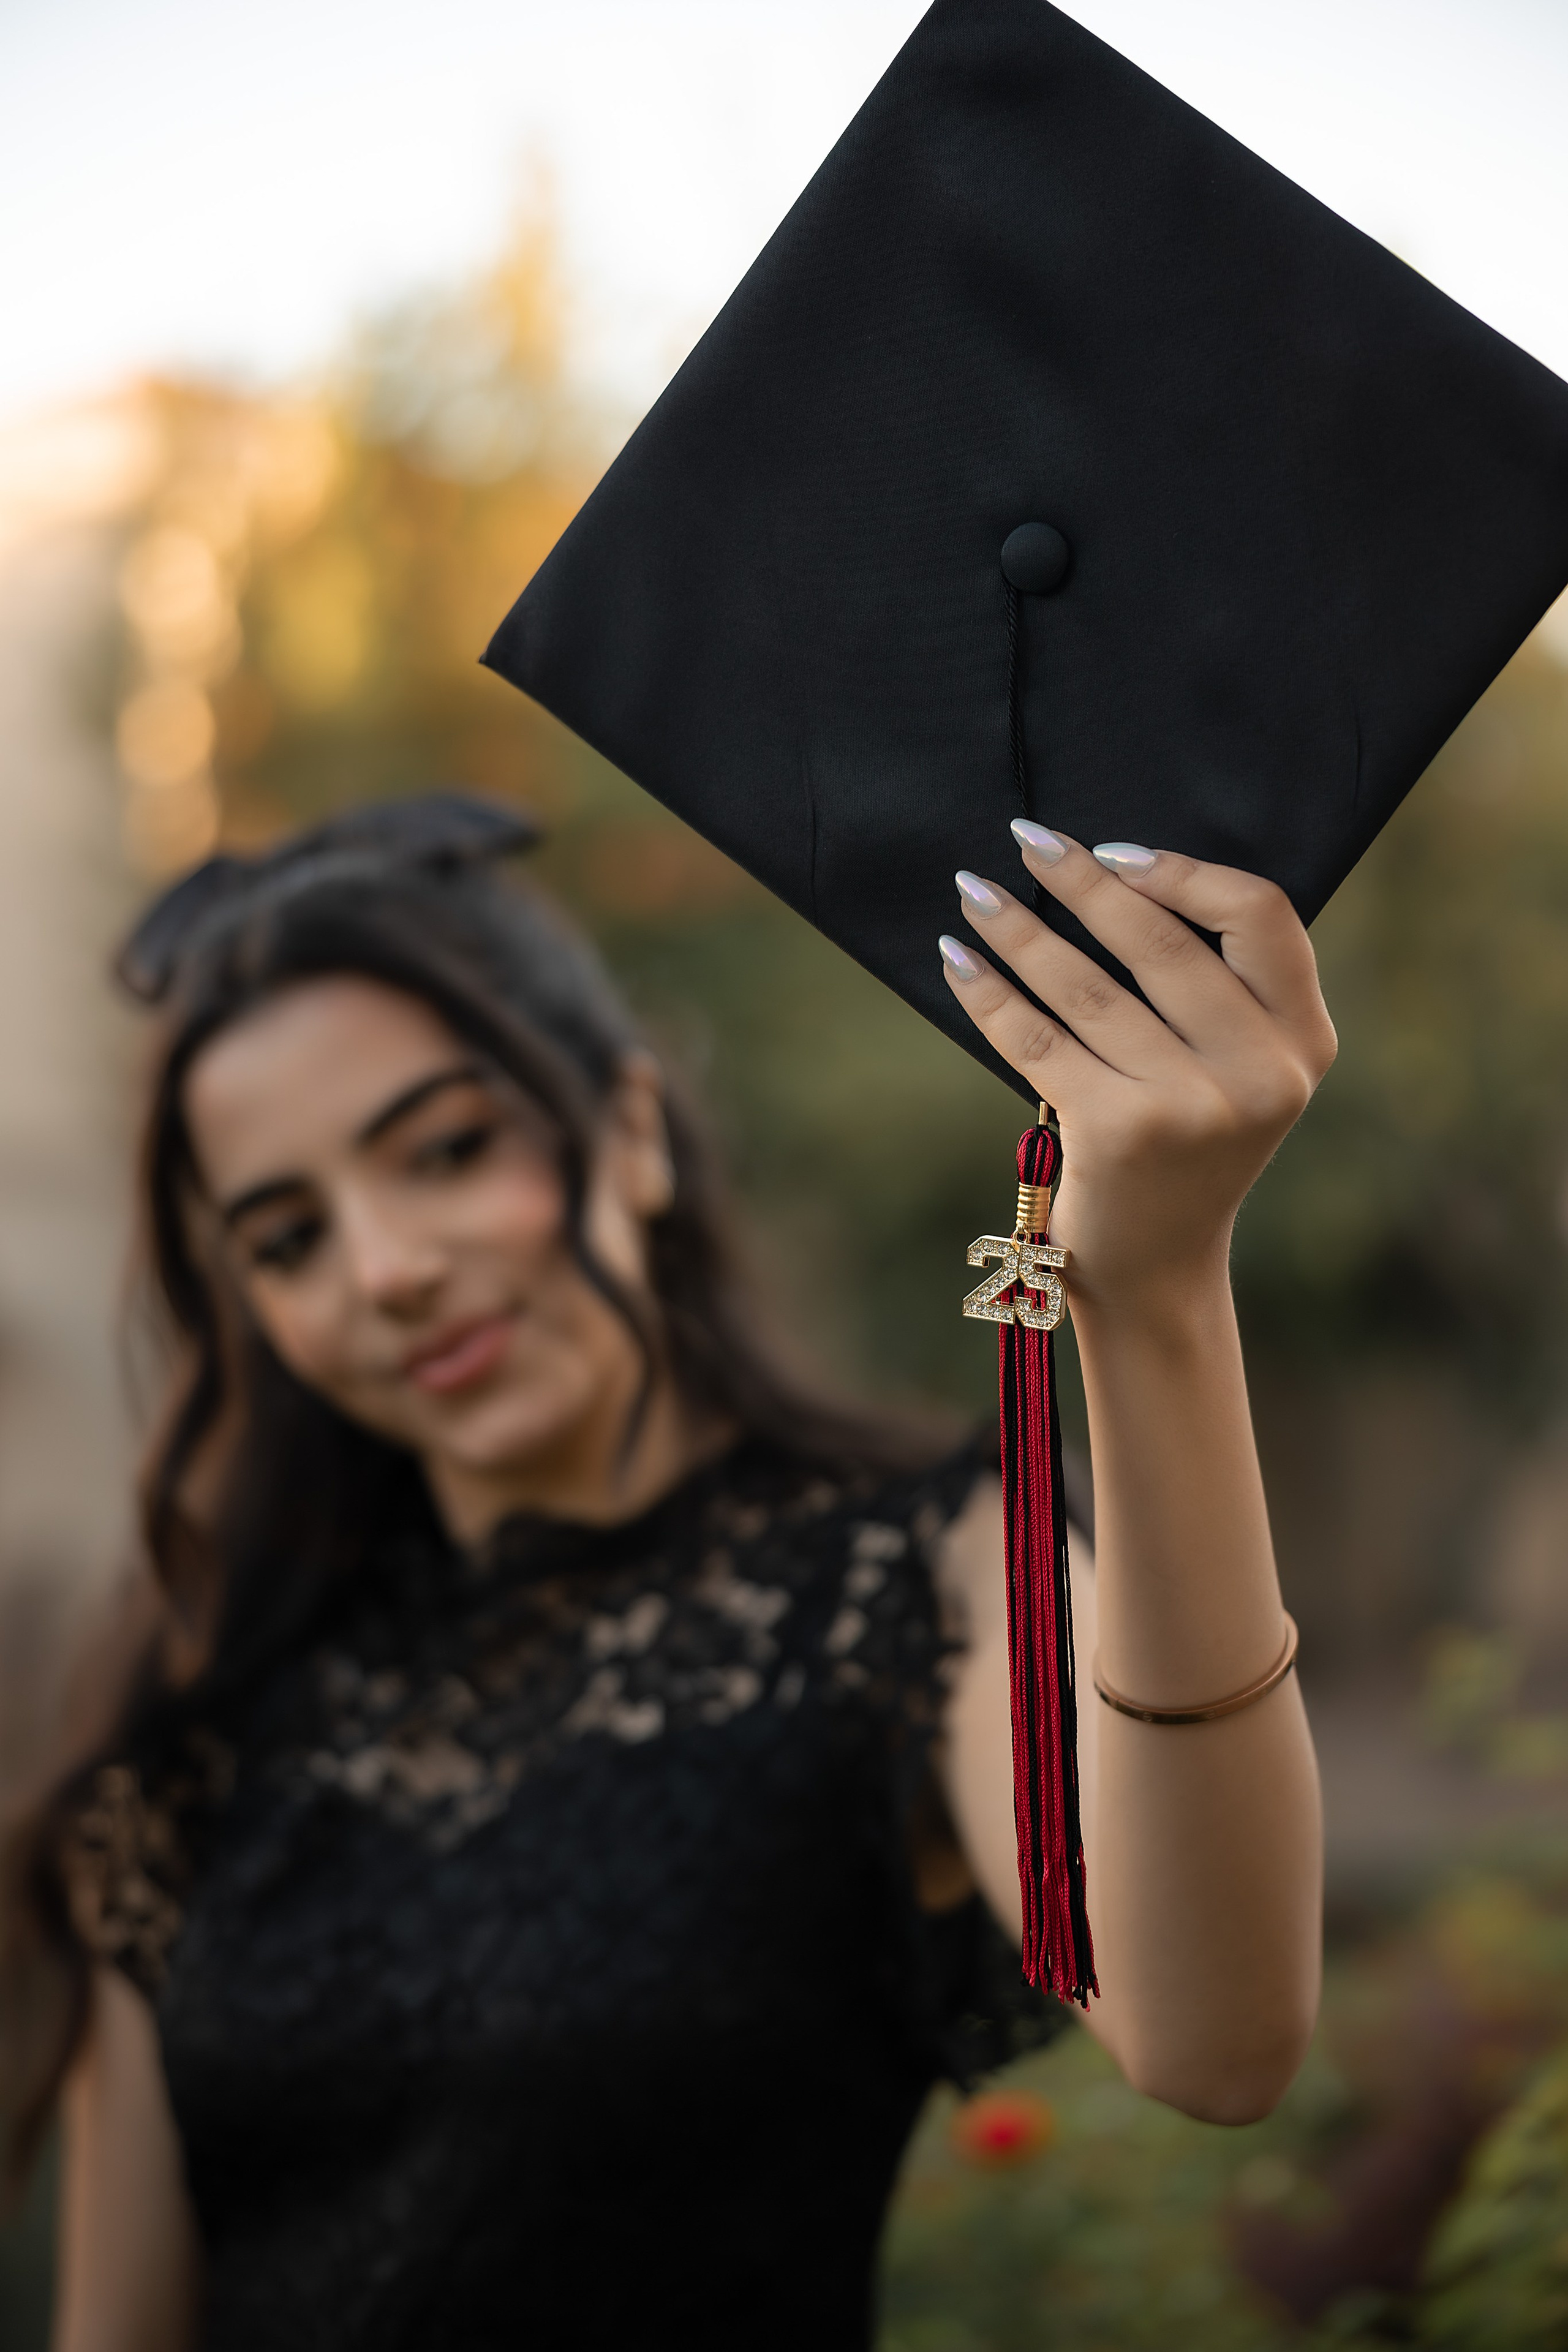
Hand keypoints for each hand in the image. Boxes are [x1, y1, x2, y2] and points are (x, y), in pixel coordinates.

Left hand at [939, 827, 1336, 1314]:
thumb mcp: (1239, 1069)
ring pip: (1087, 986)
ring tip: (972, 893)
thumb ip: (1217, 989)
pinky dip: (989, 992)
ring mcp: (1191, 1105)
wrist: (1157, 1267)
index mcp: (1303, 1040)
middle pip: (1162, 941)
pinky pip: (1037, 1037)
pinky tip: (957, 960)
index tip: (1115, 852)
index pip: (1262, 916)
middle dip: (1081, 881)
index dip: (1184, 871)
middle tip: (1025, 839)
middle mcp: (1261, 1072)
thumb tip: (1110, 873)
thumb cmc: (1186, 1145)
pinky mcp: (1118, 1131)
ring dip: (1017, 929)